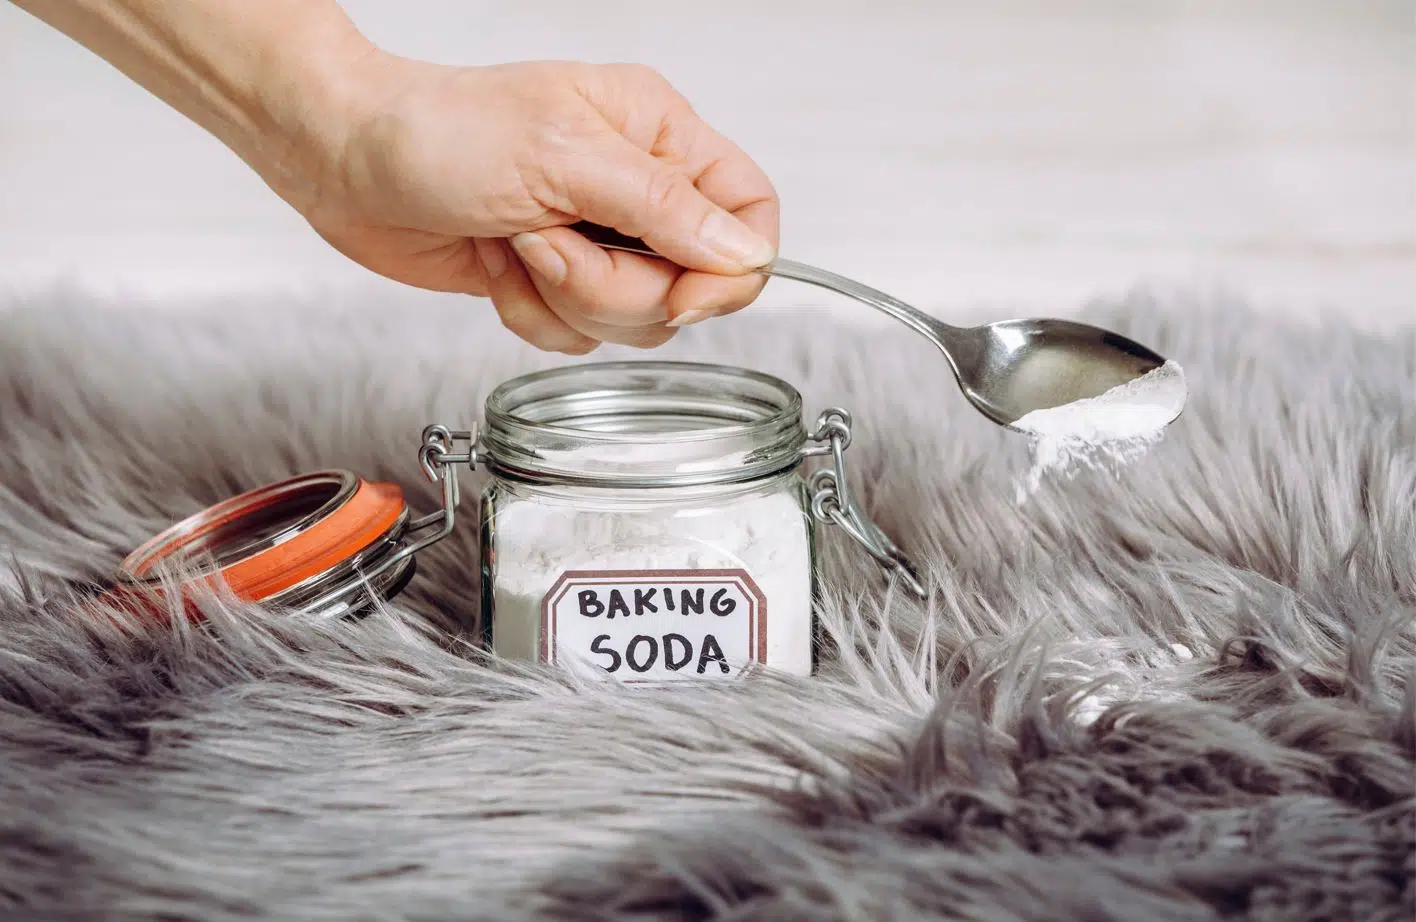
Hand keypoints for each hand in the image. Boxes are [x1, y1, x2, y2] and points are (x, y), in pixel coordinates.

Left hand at [302, 57, 779, 352]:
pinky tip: (498, 266)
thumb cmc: (437, 129)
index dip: (730, 270)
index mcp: (657, 134)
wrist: (345, 161)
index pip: (749, 212)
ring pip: (634, 321)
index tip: (682, 295)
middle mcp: (636, 190)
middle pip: (690, 286)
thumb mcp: (562, 157)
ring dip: (566, 299)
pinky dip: (532, 314)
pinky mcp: (554, 281)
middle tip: (552, 245)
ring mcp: (596, 240)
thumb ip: (663, 208)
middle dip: (613, 287)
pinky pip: (579, 336)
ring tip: (519, 245)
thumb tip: (744, 253)